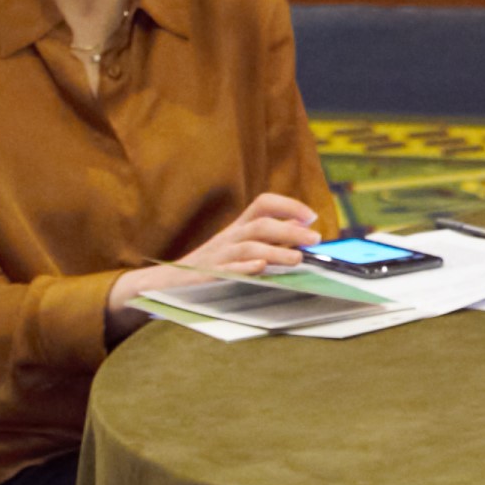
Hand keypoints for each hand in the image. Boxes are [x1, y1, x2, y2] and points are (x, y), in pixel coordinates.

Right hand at [170, 193, 323, 278]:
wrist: (168, 281)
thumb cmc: (214, 262)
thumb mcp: (241, 243)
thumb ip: (270, 235)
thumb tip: (301, 225)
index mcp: (239, 227)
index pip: (263, 204)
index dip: (288, 205)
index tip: (312, 216)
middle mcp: (230, 237)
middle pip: (260, 226)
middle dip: (290, 231)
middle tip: (316, 239)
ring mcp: (218, 256)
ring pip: (248, 247)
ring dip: (275, 251)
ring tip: (297, 258)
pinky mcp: (208, 276)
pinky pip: (226, 270)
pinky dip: (243, 268)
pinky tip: (260, 267)